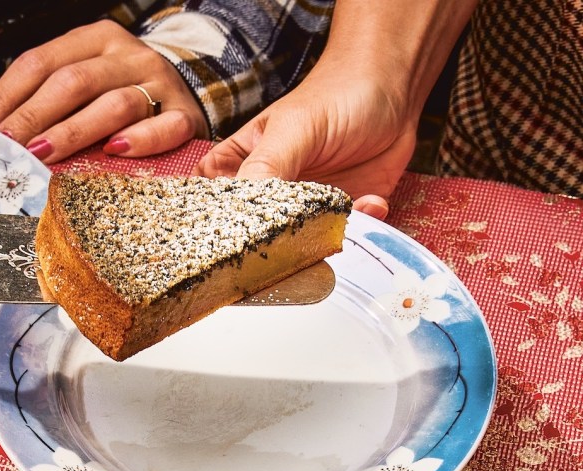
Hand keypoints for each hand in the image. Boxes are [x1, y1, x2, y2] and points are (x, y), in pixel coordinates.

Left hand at [0, 20, 207, 163]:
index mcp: (94, 40)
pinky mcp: (184, 114)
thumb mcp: (73, 82)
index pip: (40, 62)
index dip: (6, 95)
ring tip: (44, 153)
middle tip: (7, 146)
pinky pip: (164, 127)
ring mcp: (159, 83)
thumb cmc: (118, 93)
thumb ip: (27, 95)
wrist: (184, 98)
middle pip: (72, 81)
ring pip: (114, 103)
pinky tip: (113, 151)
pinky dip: (139, 140)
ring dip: (74, 131)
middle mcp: (127, 55)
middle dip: (33, 115)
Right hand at [194, 60, 412, 220]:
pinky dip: (360, 226)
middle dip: (272, 243)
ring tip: (339, 220)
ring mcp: (308, 204)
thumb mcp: (295, 128)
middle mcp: (272, 188)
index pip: (215, 201)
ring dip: (320, 239)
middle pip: (255, 231)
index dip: (216, 223)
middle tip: (291, 241)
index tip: (228, 240)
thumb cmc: (336, 94)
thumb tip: (242, 214)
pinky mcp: (344, 211)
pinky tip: (372, 202)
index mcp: (243, 164)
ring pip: (301, 240)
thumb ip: (266, 166)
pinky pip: (345, 233)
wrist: (396, 86)